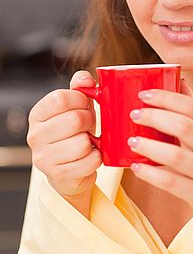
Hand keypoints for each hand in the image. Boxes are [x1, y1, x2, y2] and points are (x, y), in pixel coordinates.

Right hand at [27, 70, 101, 216]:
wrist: (71, 170)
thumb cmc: (74, 133)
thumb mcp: (76, 107)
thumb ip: (80, 88)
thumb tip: (85, 78)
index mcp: (38, 115)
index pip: (60, 98)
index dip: (80, 100)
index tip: (85, 105)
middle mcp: (35, 136)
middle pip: (74, 119)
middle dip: (90, 120)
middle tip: (90, 125)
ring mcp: (44, 158)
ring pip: (82, 142)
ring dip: (93, 141)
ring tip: (88, 142)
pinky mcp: (58, 175)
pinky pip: (90, 161)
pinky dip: (97, 158)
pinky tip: (90, 156)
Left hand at [128, 80, 192, 253]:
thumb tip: (180, 83)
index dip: (168, 98)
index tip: (145, 94)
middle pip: (185, 126)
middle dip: (155, 117)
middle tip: (134, 114)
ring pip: (176, 155)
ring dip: (150, 146)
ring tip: (131, 141)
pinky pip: (172, 183)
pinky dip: (151, 174)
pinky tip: (137, 168)